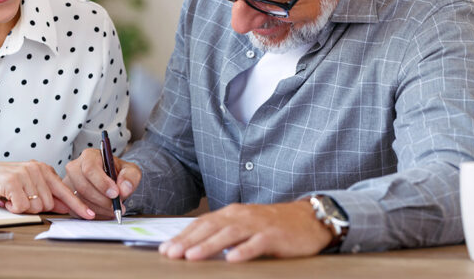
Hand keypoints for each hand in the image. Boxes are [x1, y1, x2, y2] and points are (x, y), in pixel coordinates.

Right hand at [0, 159, 94, 218]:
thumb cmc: (1, 181)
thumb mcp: (27, 184)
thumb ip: (46, 194)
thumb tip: (65, 206)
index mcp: (42, 169)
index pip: (65, 190)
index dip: (77, 205)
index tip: (89, 215)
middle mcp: (36, 169)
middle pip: (48, 204)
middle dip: (34, 208)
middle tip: (19, 200)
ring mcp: (25, 174)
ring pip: (36, 207)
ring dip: (22, 208)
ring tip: (11, 198)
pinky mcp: (13, 181)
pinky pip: (21, 207)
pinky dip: (12, 208)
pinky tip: (5, 199)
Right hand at [63, 148, 141, 217]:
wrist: (114, 183)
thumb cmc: (119, 174)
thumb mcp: (131, 171)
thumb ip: (130, 177)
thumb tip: (124, 188)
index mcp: (90, 156)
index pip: (90, 168)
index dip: (102, 183)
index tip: (115, 193)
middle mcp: (76, 167)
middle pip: (83, 186)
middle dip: (102, 199)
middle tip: (116, 205)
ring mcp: (69, 183)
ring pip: (81, 200)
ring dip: (100, 208)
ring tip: (113, 208)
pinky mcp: (68, 198)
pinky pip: (77, 210)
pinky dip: (94, 214)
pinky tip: (104, 211)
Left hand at [159, 200, 331, 261]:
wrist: (307, 218)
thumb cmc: (272, 225)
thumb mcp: (243, 224)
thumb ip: (222, 232)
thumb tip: (194, 245)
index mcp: (231, 213)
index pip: (202, 224)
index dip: (182, 236)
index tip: (165, 248)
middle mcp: (241, 216)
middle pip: (210, 228)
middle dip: (188, 241)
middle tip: (171, 254)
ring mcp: (258, 225)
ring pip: (229, 234)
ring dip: (209, 245)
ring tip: (192, 256)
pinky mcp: (274, 236)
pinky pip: (257, 244)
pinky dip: (244, 251)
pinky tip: (232, 259)